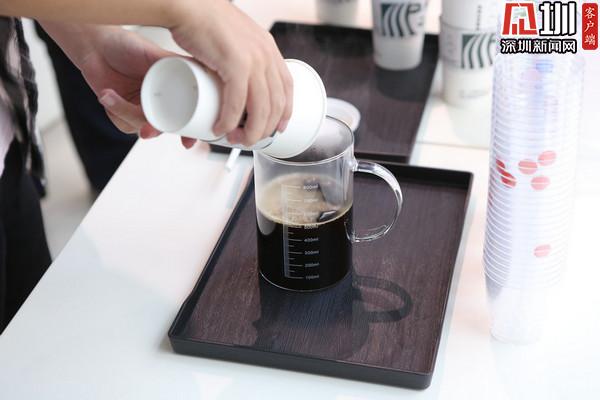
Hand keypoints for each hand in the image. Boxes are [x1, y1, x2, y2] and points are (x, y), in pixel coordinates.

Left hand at [76, 28, 196, 147]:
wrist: (94, 47)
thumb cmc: (124, 44)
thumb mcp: (154, 53)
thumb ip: (176, 63)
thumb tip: (199, 68)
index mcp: (176, 88)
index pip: (190, 113)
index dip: (192, 130)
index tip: (188, 141)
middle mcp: (162, 101)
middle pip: (166, 126)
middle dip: (155, 129)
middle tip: (147, 130)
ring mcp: (144, 109)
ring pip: (143, 127)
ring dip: (124, 113)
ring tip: (109, 94)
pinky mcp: (125, 115)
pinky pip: (125, 126)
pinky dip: (114, 112)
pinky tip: (107, 95)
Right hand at [170, 0, 292, 145]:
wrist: (187, 4)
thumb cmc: (203, 21)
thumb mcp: (233, 39)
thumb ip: (239, 58)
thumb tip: (233, 81)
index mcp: (268, 48)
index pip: (287, 86)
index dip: (285, 111)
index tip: (278, 127)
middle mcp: (265, 54)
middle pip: (276, 103)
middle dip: (265, 128)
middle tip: (249, 139)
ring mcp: (253, 58)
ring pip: (260, 107)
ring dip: (250, 130)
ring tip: (236, 139)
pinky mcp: (235, 63)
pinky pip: (237, 101)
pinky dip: (229, 120)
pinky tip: (221, 128)